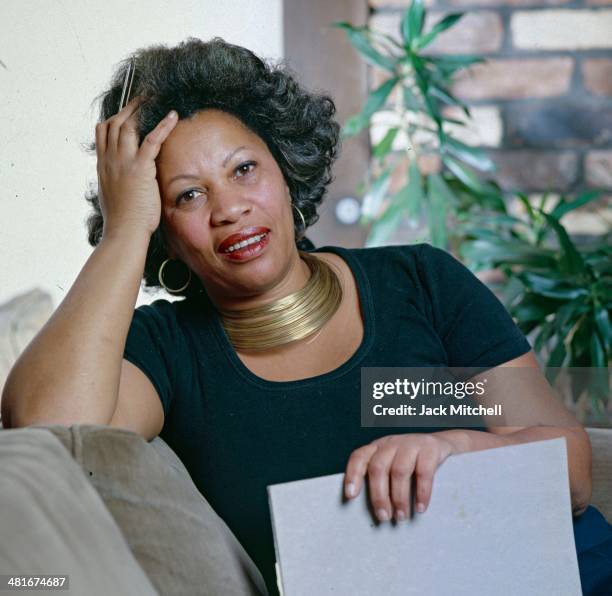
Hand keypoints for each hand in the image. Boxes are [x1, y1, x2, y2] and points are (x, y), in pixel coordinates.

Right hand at [95, 96, 178, 237]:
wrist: (124, 231)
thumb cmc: (122, 220)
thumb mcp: (113, 196)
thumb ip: (117, 183)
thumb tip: (123, 182)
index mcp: (103, 166)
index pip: (103, 131)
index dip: (115, 118)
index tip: (127, 111)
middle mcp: (109, 159)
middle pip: (115, 122)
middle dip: (129, 107)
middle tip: (143, 98)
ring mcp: (123, 162)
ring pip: (128, 125)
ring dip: (142, 109)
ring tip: (155, 99)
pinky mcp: (139, 168)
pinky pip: (151, 140)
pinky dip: (162, 125)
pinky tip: (172, 115)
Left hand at [344, 433, 456, 521]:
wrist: (441, 443)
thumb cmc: (412, 460)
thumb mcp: (392, 462)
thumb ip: (381, 477)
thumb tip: (374, 509)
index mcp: (378, 447)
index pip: (359, 457)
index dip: (352, 475)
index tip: (350, 496)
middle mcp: (391, 443)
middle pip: (378, 468)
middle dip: (379, 496)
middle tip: (384, 517)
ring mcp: (411, 444)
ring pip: (399, 471)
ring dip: (399, 498)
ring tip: (402, 517)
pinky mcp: (430, 449)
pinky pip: (424, 473)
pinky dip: (422, 493)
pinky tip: (421, 508)